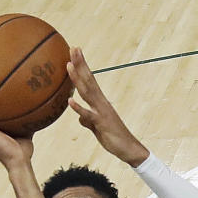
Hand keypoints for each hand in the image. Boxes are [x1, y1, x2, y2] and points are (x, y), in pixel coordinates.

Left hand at [66, 47, 148, 165]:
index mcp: (100, 102)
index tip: (75, 53)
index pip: (89, 81)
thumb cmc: (114, 138)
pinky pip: (88, 115)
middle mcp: (101, 103)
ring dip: (78, 79)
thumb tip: (80, 118)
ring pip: (87, 92)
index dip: (82, 67)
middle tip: (73, 48)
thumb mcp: (97, 128)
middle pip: (89, 80)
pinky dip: (79, 108)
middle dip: (80, 64)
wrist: (128, 149)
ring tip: (68, 65)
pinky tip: (70, 101)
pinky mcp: (101, 123)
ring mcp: (102, 112)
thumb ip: (88, 121)